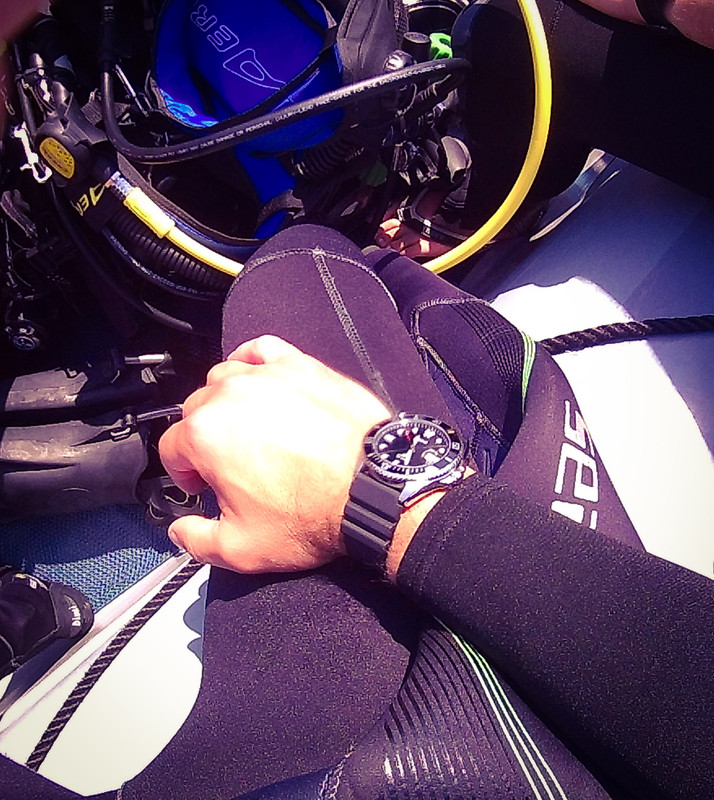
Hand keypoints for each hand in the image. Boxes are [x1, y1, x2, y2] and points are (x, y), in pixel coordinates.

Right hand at [158, 336, 390, 572]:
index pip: (171, 448)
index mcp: (206, 435)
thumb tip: (181, 531)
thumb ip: (196, 540)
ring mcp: (268, 376)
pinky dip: (251, 361)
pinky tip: (256, 379)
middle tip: (226, 466)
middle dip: (203, 439)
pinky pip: (262, 350)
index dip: (182, 473)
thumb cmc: (315, 512)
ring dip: (223, 402)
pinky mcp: (301, 367)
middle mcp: (231, 396)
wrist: (373, 488)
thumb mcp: (241, 548)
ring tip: (243, 428)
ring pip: (224, 377)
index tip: (200, 485)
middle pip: (195, 409)